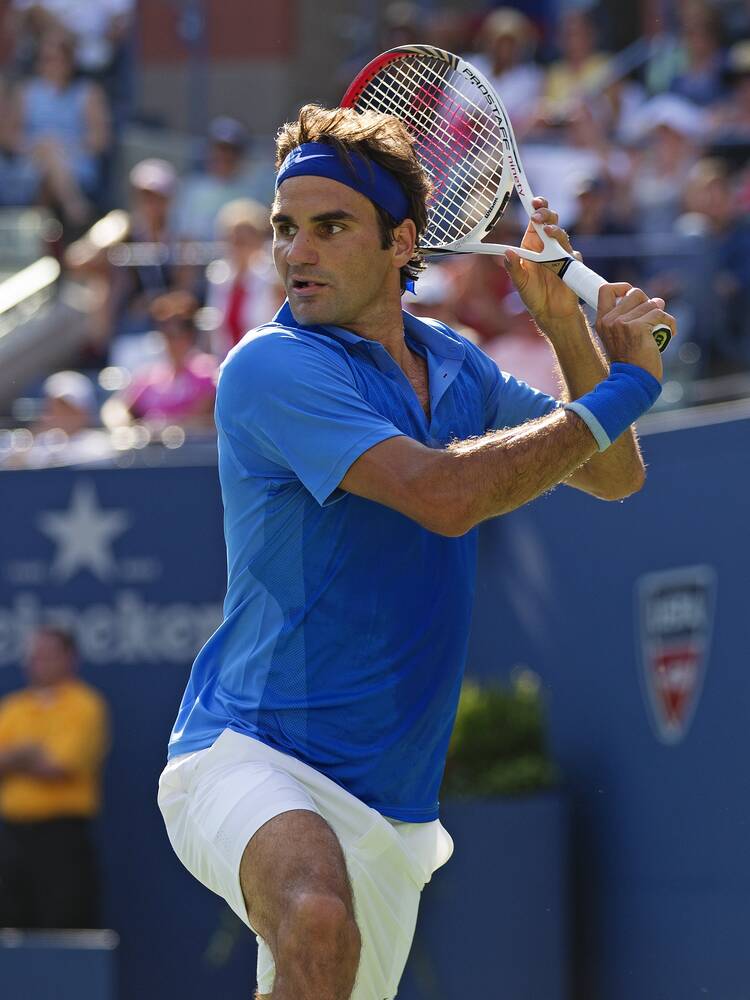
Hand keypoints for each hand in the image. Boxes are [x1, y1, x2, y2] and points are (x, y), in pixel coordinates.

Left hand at [502, 197, 580, 326]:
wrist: (551, 313)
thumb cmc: (533, 296)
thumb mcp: (520, 283)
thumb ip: (513, 268)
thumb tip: (507, 252)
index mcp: (532, 245)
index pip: (534, 221)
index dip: (536, 209)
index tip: (534, 201)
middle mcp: (547, 246)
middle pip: (550, 221)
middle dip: (546, 214)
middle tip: (537, 217)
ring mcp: (561, 254)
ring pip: (562, 235)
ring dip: (555, 231)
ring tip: (546, 232)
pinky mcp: (572, 265)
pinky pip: (573, 255)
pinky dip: (568, 255)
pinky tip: (564, 260)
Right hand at [595, 284, 675, 381]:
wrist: (632, 381)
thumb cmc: (630, 362)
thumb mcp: (619, 338)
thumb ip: (627, 318)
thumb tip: (655, 300)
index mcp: (602, 321)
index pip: (606, 290)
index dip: (623, 288)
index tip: (634, 298)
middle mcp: (610, 320)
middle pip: (634, 292)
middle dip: (648, 302)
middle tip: (652, 317)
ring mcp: (622, 323)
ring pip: (650, 303)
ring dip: (660, 313)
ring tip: (661, 327)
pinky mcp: (638, 327)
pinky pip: (660, 314)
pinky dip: (670, 322)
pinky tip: (670, 333)